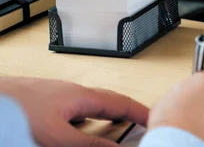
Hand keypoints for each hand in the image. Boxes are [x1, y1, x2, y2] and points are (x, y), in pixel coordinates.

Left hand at [0, 77, 147, 146]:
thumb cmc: (15, 111)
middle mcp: (73, 93)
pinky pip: (76, 110)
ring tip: (115, 128)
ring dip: (107, 116)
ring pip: (91, 106)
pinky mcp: (46, 103)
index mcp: (82, 97)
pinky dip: (87, 119)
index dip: (141, 112)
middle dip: (127, 113)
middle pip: (109, 102)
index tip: (156, 121)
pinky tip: (78, 128)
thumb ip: (90, 144)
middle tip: (141, 124)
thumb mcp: (58, 136)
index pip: (122, 103)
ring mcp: (59, 96)